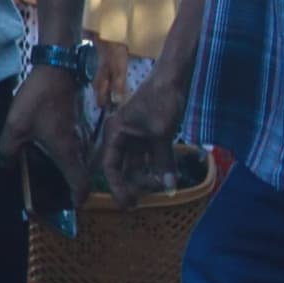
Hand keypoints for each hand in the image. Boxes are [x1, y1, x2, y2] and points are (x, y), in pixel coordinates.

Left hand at [0, 63, 93, 208]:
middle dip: (70, 190)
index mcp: (66, 152)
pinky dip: (62, 158)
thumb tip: (6, 165)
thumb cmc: (38, 100)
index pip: (80, 184)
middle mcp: (76, 146)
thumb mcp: (15, 127)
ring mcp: (77, 134)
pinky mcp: (72, 124)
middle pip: (79, 175)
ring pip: (75, 161)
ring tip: (46, 179)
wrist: (54, 70)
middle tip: (52, 197)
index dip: (77, 200)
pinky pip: (70, 148)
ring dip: (66, 173)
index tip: (69, 208)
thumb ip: (8, 150)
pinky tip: (44, 155)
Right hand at [101, 52, 191, 198]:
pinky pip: (149, 155)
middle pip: (123, 167)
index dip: (117, 187)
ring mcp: (135, 135)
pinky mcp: (148, 133)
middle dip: (136, 182)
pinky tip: (167, 175)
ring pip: (138, 162)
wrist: (173, 78)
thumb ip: (163, 162)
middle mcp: (121, 136)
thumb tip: (169, 187)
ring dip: (149, 175)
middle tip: (152, 193)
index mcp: (115, 134)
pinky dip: (157, 165)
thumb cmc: (160, 102)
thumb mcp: (162, 135)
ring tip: (162, 186)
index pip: (110, 167)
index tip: (127, 204)